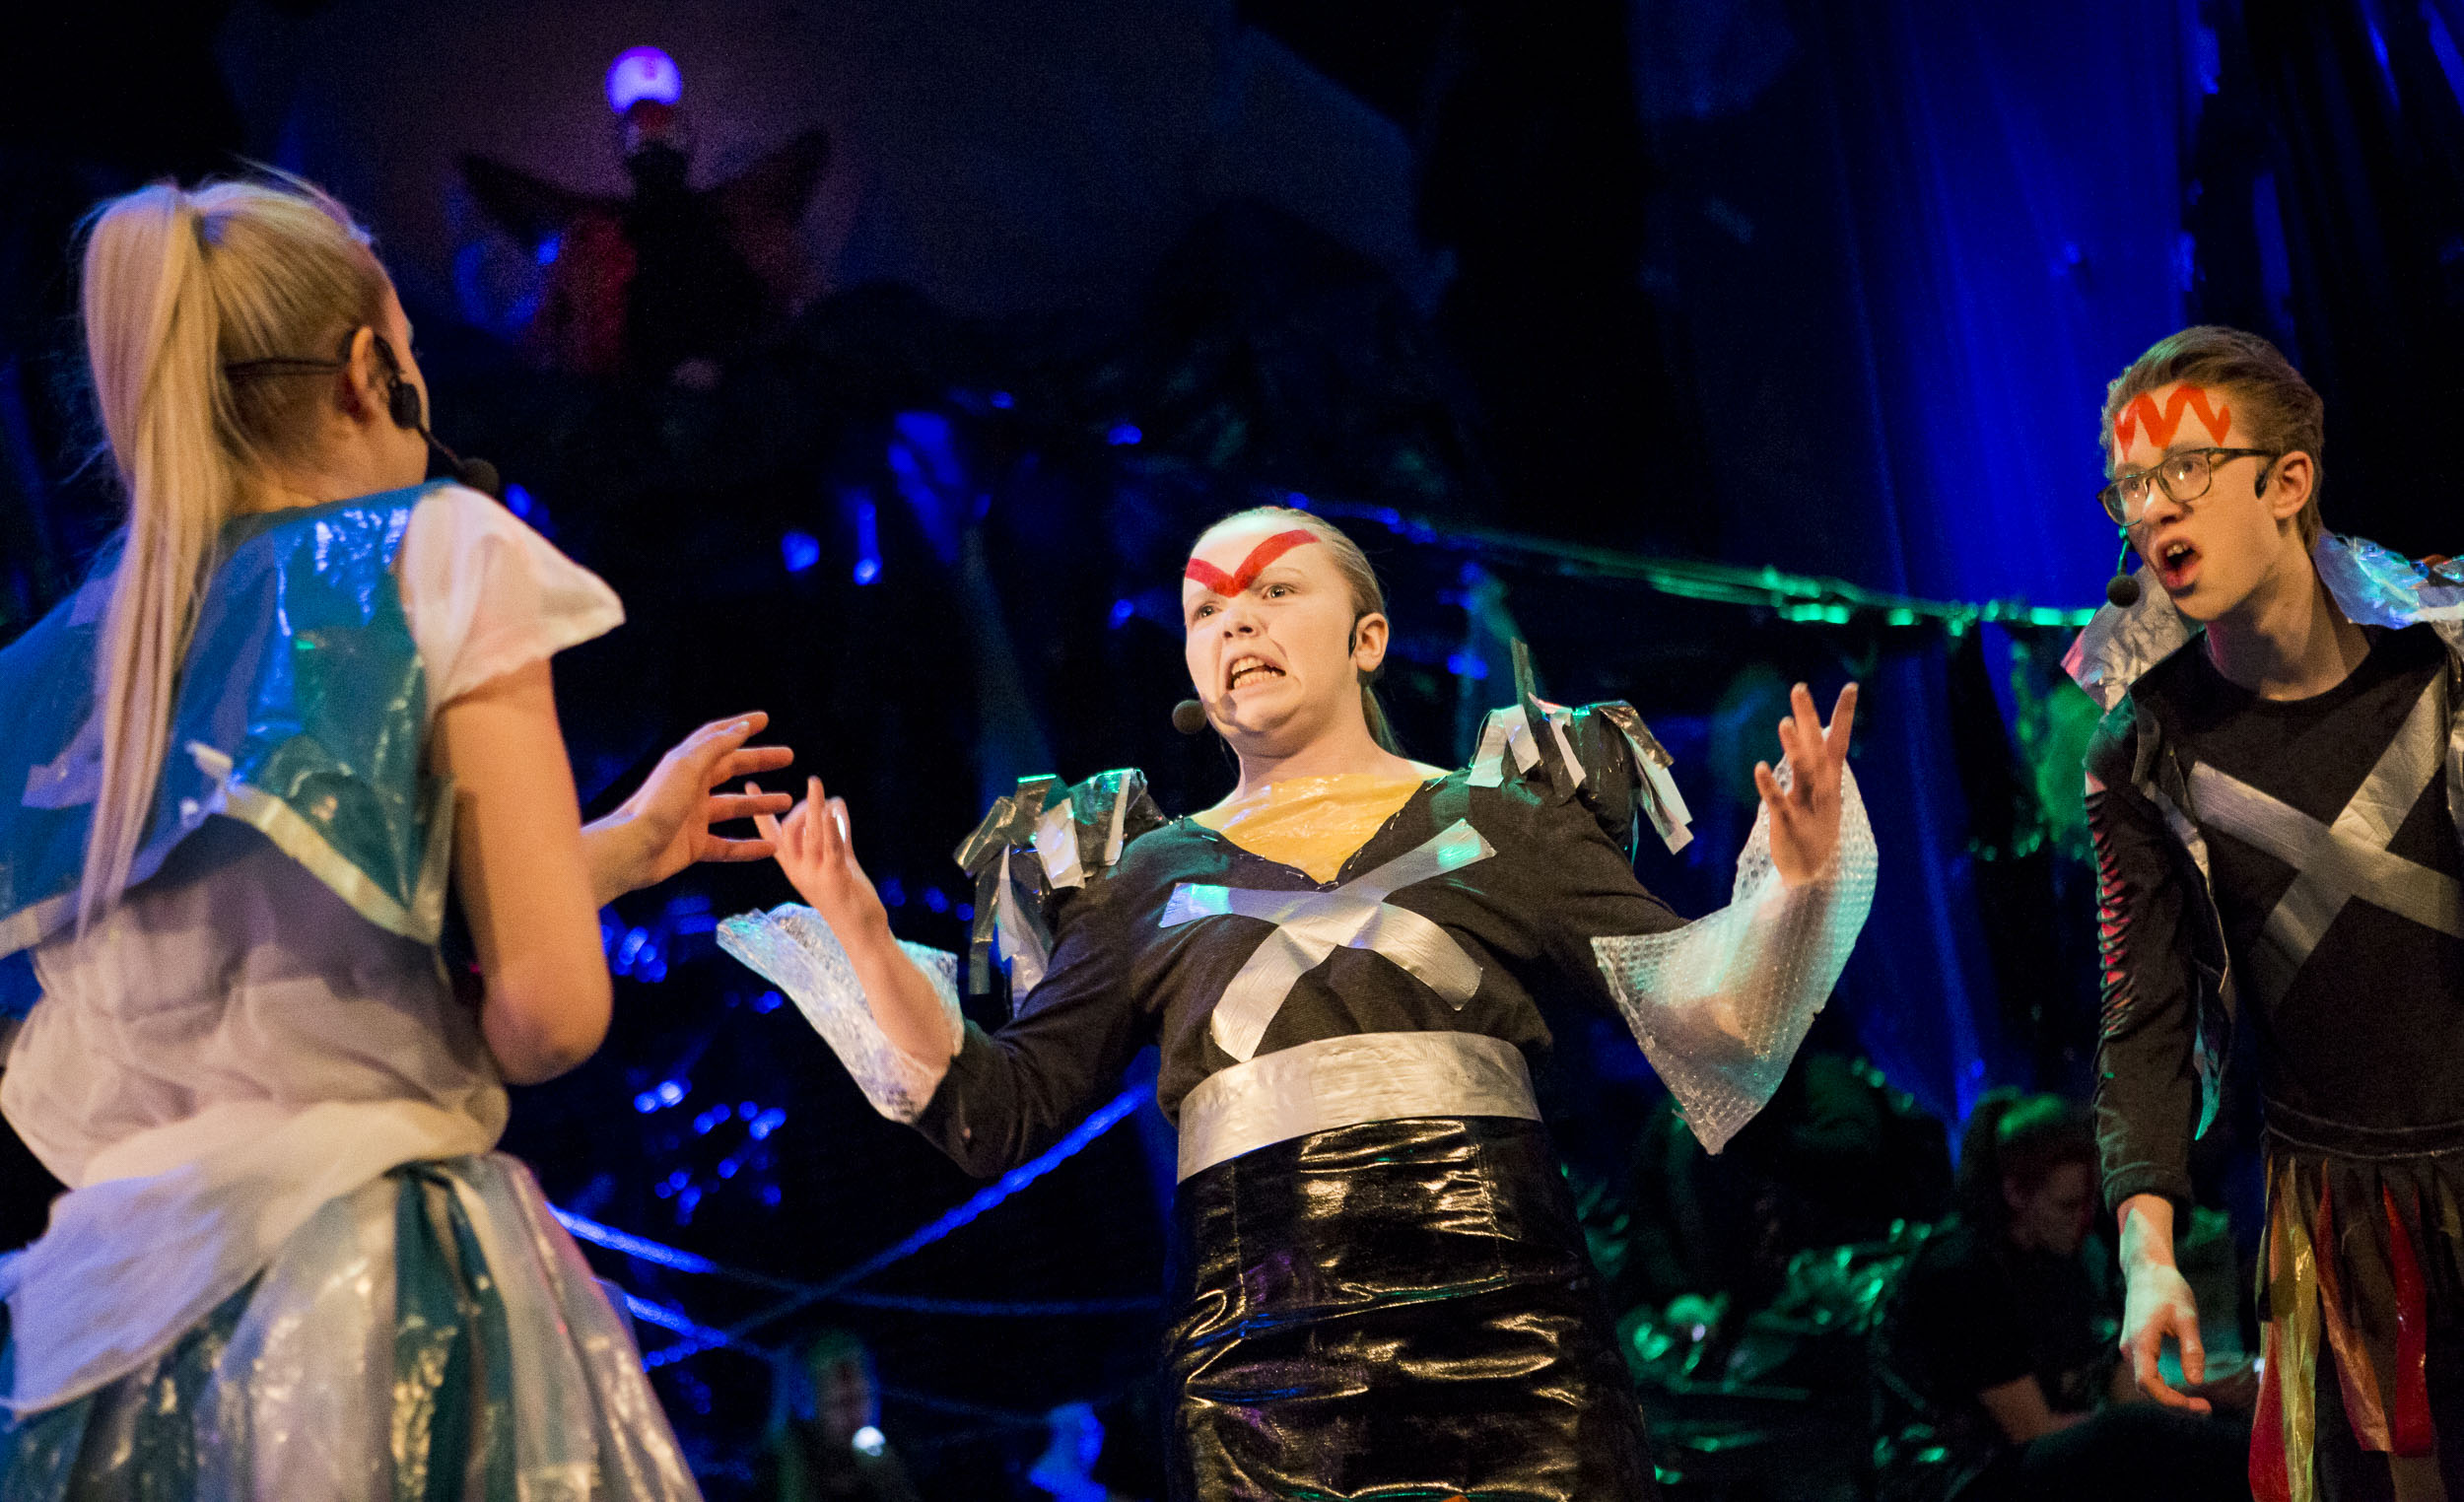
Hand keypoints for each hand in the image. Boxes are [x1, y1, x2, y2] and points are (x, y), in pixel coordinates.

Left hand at [586, 713, 793, 903]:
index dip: (740, 726)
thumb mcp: (687, 767)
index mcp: (687, 765)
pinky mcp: (694, 846)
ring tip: (786, 802)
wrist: (630, 850)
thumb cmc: (656, 805)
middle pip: (731, 769)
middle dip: (759, 761)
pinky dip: (749, 847)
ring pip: (734, 808)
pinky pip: (728, 846)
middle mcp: (691, 788)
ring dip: (760, 804)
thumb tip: (741, 727)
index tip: (764, 719)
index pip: (717, 738)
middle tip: (788, 757)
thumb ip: (715, 746)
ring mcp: (694, 818)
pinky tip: (771, 848)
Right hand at [756, 776, 887, 940]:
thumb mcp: (838, 861)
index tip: (749, 785)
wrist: (861, 932)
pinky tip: (832, 808)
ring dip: (813, 807)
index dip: (761, 811)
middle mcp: (799, 871)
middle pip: (788, 832)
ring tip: (815, 784)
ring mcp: (816, 875)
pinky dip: (830, 827)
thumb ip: (837, 835)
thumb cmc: (848, 897)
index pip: (770, 836)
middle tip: (814, 788)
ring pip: (809, 835)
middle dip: (798, 807)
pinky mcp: (836, 877)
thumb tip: (835, 805)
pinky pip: (831, 848)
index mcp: (794, 867)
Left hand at [1755, 682, 1858, 886]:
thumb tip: (1818, 732)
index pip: (1839, 741)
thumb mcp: (1825, 794)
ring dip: (1794, 748)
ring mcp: (1806, 806)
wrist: (1816, 877)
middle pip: (1816, 748)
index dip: (1844, 715)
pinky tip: (1759, 767)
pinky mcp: (1788, 825)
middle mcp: (1822, 789)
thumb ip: (1819, 763)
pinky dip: (1770, 786)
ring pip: (1801, 773)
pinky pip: (1779, 803)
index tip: (1851, 686)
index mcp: (1830, 780)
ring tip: (1785, 723)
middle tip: (1800, 688)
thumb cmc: (1817, 829)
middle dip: (1809, 718)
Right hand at [2120, 1259, 2208, 1411]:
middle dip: (2175, 1405)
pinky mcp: (2137, 1347)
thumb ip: (2192, 1349)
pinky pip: (2148, 1376)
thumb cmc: (2167, 1289)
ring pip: (2147, 1385)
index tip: (2199, 1405)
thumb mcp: (2187, 1317)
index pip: (2148, 1384)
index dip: (2171, 1401)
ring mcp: (2131, 1349)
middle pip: (2147, 1390)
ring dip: (2170, 1399)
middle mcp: (2130, 1349)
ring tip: (2200, 1405)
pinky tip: (2185, 1391)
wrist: (2147, 1269)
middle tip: (2206, 1410)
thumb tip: (2197, 1382)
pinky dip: (2165, 1388)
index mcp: (2140, 1342)